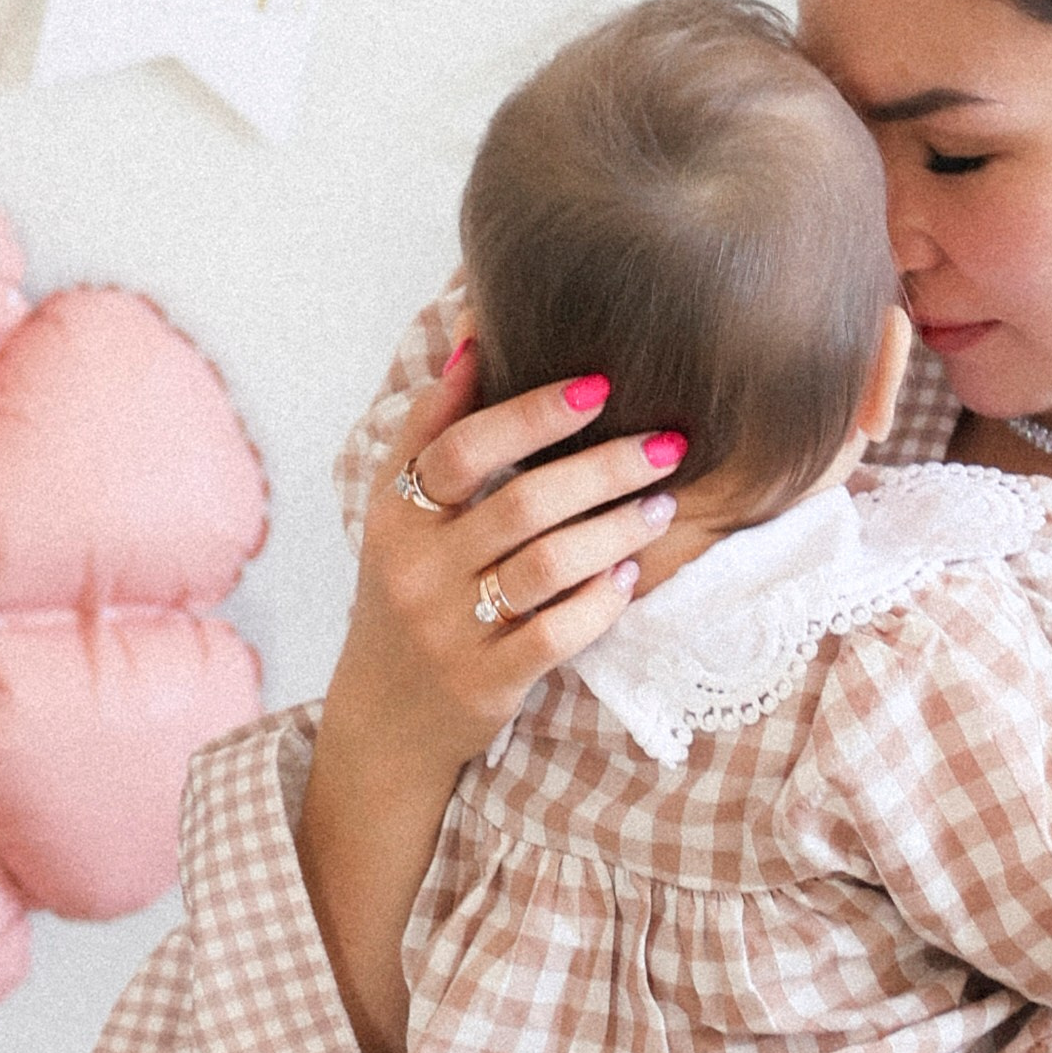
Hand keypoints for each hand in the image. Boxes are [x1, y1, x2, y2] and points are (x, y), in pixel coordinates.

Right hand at [332, 340, 687, 776]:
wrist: (384, 718)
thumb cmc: (409, 592)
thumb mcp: (398, 513)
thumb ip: (433, 428)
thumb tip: (473, 334)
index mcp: (395, 516)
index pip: (462, 449)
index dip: (530, 414)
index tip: (598, 386)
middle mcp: (418, 571)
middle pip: (521, 503)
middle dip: (604, 467)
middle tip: (667, 443)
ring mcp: (452, 630)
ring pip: (547, 567)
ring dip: (616, 530)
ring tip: (662, 505)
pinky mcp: (488, 683)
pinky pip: (556, 636)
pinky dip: (599, 602)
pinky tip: (630, 576)